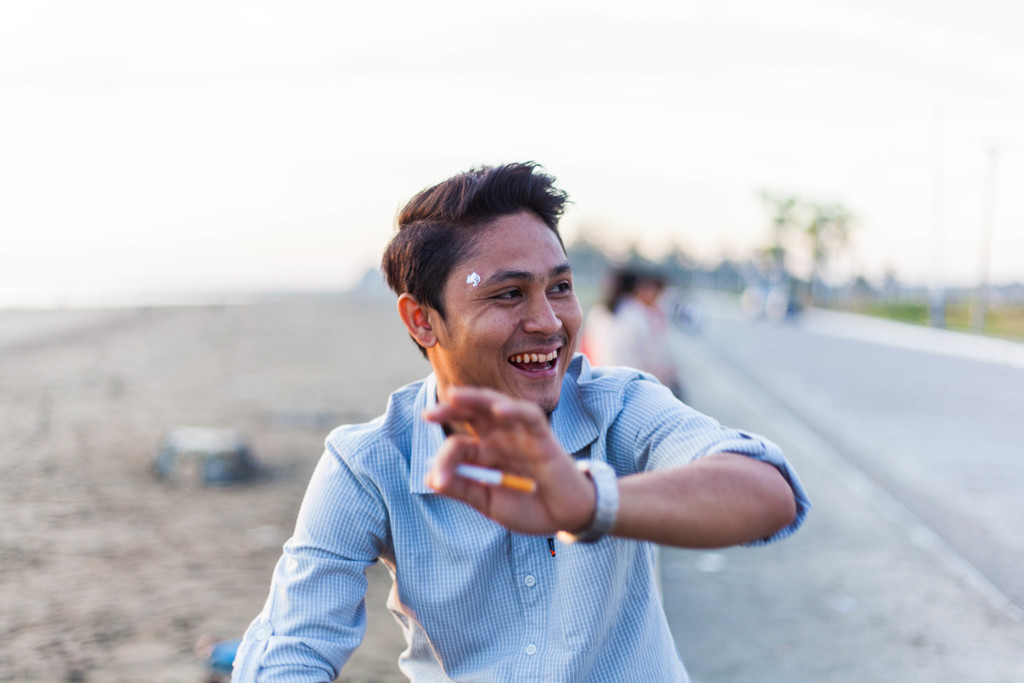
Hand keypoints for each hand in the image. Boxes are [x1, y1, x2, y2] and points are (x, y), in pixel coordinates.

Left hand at [423, 386, 594, 535]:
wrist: (566, 517)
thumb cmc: (529, 508)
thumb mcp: (489, 503)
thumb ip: (463, 490)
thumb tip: (430, 479)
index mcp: (484, 454)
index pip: (458, 446)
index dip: (443, 460)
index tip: (438, 481)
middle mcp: (499, 438)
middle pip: (472, 414)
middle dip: (449, 409)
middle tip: (428, 414)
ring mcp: (520, 434)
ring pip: (496, 406)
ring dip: (476, 399)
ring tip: (454, 396)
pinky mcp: (542, 436)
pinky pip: (528, 416)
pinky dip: (514, 410)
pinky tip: (499, 409)